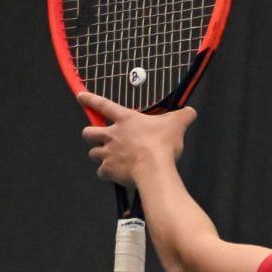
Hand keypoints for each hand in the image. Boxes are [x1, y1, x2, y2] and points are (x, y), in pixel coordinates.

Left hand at [79, 92, 195, 186]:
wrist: (153, 168)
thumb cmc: (162, 143)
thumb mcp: (176, 124)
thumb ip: (183, 116)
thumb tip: (191, 111)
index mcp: (125, 120)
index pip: (103, 105)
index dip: (90, 100)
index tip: (80, 96)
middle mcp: (111, 135)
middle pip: (88, 133)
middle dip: (91, 135)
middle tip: (100, 139)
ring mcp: (108, 153)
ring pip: (93, 153)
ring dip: (99, 155)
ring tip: (110, 159)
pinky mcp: (109, 170)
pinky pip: (102, 172)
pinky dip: (107, 174)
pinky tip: (116, 175)